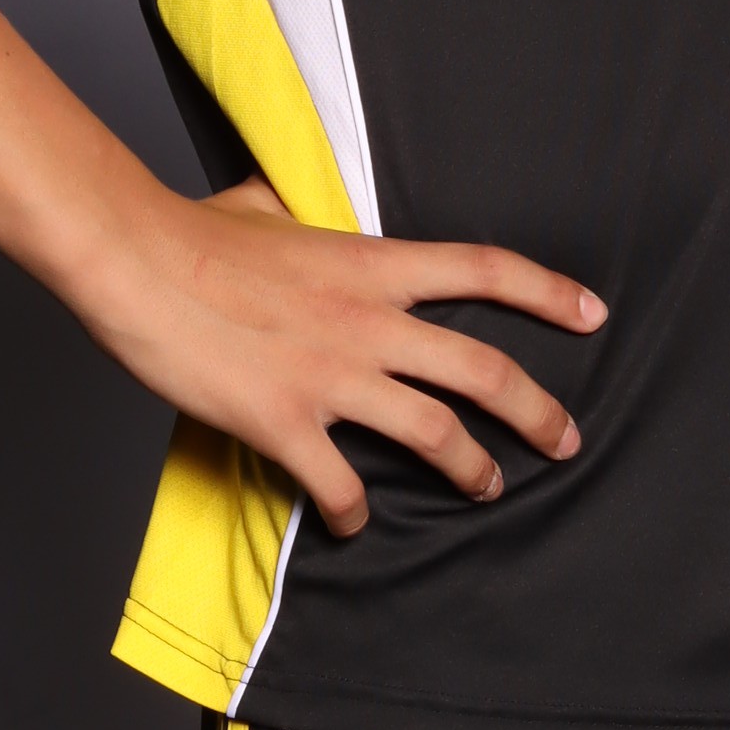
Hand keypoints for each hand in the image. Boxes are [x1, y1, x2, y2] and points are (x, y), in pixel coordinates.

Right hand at [89, 177, 603, 538]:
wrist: (136, 260)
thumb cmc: (192, 229)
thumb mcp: (267, 205)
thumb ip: (302, 214)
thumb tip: (297, 205)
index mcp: (371, 264)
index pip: (484, 270)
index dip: (548, 293)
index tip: (593, 315)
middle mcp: (369, 322)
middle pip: (484, 370)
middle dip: (538, 411)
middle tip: (566, 440)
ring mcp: (331, 376)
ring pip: (436, 434)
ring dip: (473, 469)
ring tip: (488, 488)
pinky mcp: (285, 423)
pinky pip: (340, 485)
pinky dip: (352, 512)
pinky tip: (351, 523)